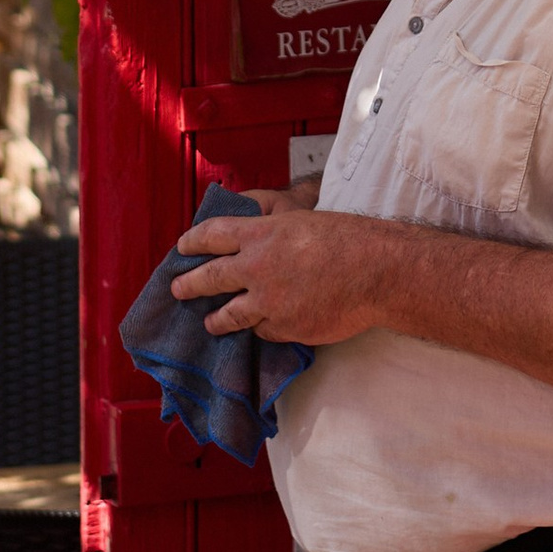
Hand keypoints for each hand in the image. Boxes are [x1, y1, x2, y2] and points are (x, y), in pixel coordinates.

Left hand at [171, 190, 393, 343]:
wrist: (375, 270)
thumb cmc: (345, 239)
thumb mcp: (301, 221)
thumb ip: (271, 234)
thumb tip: (250, 244)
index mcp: (260, 234)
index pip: (211, 235)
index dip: (192, 242)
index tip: (182, 247)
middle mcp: (256, 267)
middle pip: (208, 278)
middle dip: (188, 284)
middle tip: (177, 289)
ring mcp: (268, 301)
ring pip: (227, 315)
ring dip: (215, 319)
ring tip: (209, 322)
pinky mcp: (284, 327)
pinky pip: (262, 330)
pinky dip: (261, 327)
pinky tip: (261, 327)